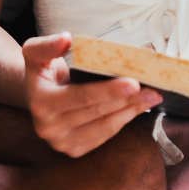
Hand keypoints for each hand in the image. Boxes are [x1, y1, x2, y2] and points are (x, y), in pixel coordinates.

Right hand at [22, 33, 162, 157]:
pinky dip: (122, 121)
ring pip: (104, 127)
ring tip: (151, 97)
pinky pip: (104, 136)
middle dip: (127, 100)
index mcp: (41, 103)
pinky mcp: (74, 150)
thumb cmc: (41, 70)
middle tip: (152, 89)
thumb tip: (67, 39)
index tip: (133, 83)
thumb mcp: (36, 52)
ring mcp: (62, 143)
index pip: (81, 97)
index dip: (108, 91)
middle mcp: (49, 128)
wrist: (35, 95)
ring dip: (130, 111)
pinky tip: (136, 108)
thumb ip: (48, 45)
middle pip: (97, 113)